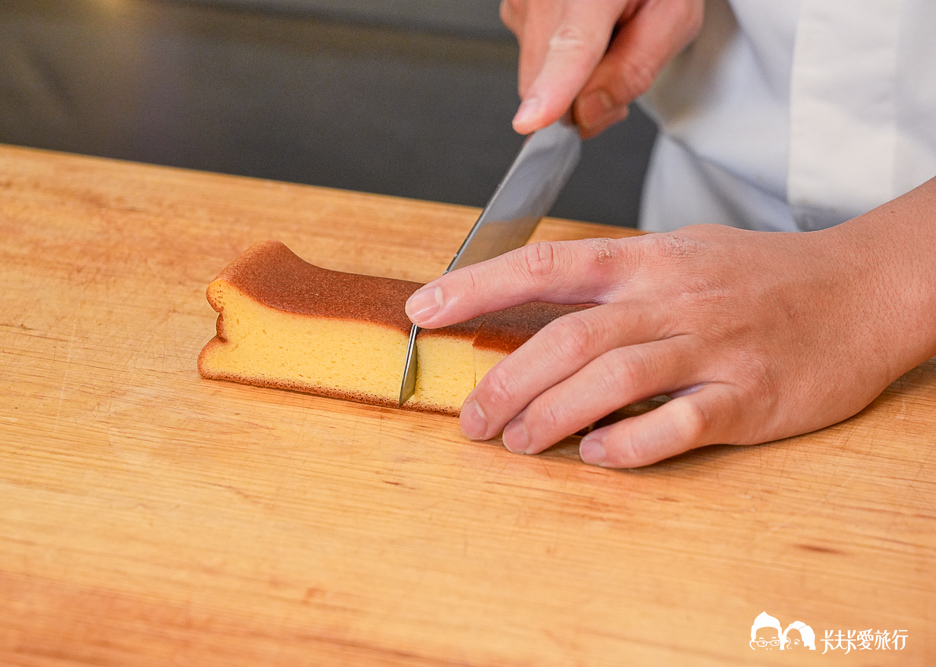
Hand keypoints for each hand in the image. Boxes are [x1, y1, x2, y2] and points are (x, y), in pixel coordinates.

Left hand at [405, 214, 935, 466]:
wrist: (862, 290)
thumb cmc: (760, 275)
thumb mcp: (681, 252)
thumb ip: (613, 278)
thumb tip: (535, 301)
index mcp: (648, 260)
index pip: (546, 264)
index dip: (478, 286)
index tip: (425, 308)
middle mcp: (672, 300)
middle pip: (569, 337)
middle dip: (505, 379)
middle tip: (471, 419)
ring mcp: (712, 348)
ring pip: (615, 378)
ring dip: (553, 414)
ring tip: (517, 441)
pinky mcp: (749, 397)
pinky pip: (680, 424)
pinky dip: (631, 442)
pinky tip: (597, 456)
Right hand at [501, 0, 702, 136]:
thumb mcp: (674, 17)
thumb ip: (636, 69)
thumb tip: (589, 113)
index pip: (572, 46)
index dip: (553, 88)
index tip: (531, 120)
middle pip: (548, 82)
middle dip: (581, 99)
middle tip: (620, 66)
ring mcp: (523, 0)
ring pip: (536, 78)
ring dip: (571, 81)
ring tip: (605, 38)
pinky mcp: (514, 8)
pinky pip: (533, 61)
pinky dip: (558, 62)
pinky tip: (585, 33)